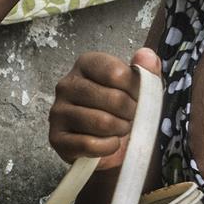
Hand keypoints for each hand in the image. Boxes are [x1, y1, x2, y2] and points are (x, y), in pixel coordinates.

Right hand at [49, 48, 160, 167]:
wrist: (108, 144)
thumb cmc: (120, 111)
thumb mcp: (136, 88)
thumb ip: (145, 70)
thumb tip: (147, 56)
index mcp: (85, 65)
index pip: (117, 73)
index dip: (135, 89)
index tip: (137, 96)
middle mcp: (67, 85)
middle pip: (114, 99)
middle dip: (130, 113)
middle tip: (130, 117)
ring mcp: (58, 111)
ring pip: (102, 122)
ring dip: (119, 130)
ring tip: (119, 129)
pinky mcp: (57, 138)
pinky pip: (90, 144)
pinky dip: (108, 147)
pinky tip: (109, 143)